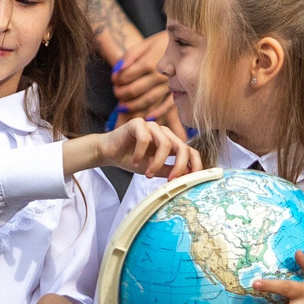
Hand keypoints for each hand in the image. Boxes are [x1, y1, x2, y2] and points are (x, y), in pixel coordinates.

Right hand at [72, 115, 198, 180]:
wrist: (109, 152)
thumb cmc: (131, 159)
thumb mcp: (154, 169)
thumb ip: (170, 170)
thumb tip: (188, 174)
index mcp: (171, 142)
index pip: (190, 151)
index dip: (194, 164)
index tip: (190, 180)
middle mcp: (164, 132)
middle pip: (182, 147)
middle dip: (178, 166)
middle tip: (170, 180)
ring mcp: (151, 126)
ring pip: (165, 143)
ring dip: (157, 162)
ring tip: (147, 173)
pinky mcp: (137, 123)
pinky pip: (145, 139)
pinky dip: (140, 154)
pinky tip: (134, 162)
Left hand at [111, 30, 173, 119]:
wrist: (191, 43)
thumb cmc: (165, 42)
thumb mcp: (147, 43)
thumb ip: (130, 55)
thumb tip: (117, 70)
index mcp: (149, 62)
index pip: (126, 77)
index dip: (117, 80)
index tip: (114, 80)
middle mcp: (160, 76)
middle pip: (134, 90)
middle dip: (121, 94)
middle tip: (116, 93)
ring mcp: (169, 86)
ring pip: (147, 101)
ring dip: (132, 106)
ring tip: (123, 106)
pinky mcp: (177, 92)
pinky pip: (166, 107)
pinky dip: (156, 114)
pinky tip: (147, 117)